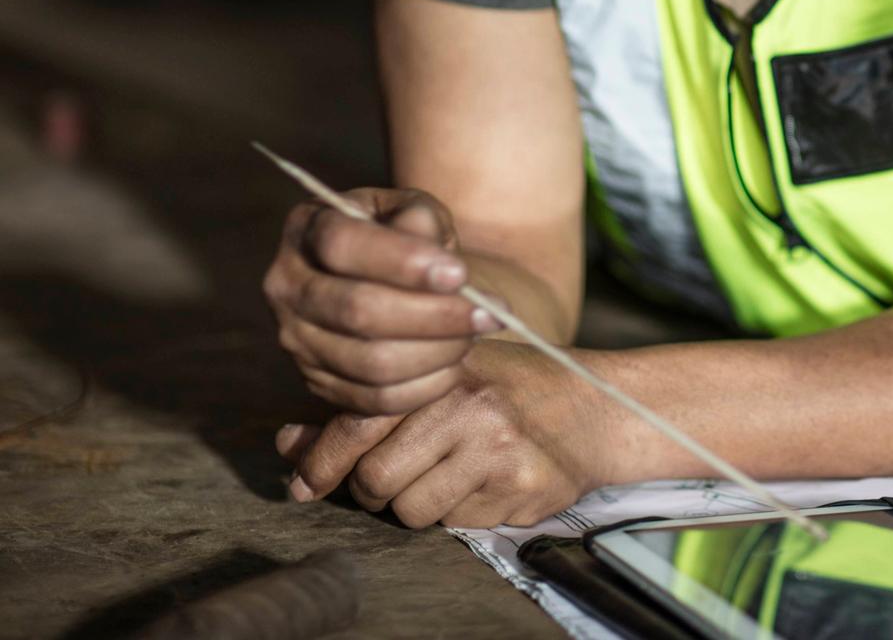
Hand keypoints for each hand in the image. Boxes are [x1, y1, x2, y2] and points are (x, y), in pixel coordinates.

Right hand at [263, 187, 503, 414]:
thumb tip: (439, 263)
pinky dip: (426, 386)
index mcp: (308, 228)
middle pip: (359, 311)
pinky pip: (375, 400)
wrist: (390, 277)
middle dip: (435, 316)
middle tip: (489, 313)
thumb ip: (422, 221)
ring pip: (371, 363)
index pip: (342, 246)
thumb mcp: (414, 210)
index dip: (403, 261)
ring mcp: (296, 340)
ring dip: (438, 352)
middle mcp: (287, 286)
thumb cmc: (406, 236)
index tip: (459, 274)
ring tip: (477, 334)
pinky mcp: (317, 382)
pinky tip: (456, 363)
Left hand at [276, 340, 605, 527]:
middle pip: (377, 480)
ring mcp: (496, 453)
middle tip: (391, 481)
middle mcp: (468, 408)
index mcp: (442, 373)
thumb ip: (366, 410)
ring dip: (418, 505)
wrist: (597, 408)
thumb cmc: (510, 388)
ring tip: (449, 476)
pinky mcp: (518, 492)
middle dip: (373, 491)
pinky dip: (460, 513)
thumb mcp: (442, 379)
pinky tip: (485, 483)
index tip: (302, 486)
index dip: (320, 464)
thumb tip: (288, 443)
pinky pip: (457, 525)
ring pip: (412, 511)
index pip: (358, 427)